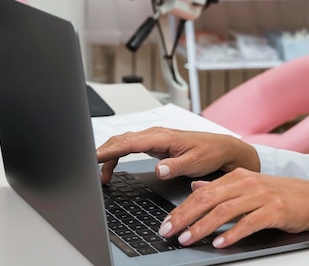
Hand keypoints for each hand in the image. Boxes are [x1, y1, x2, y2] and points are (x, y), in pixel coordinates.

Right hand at [96, 127, 259, 184]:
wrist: (221, 148)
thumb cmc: (210, 152)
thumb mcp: (194, 162)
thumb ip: (175, 166)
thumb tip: (159, 169)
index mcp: (163, 137)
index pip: (130, 142)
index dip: (110, 150)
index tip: (93, 157)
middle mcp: (157, 134)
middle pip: (122, 139)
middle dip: (102, 151)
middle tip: (86, 167)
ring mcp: (155, 138)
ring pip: (124, 142)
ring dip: (109, 155)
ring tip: (98, 175)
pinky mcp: (156, 144)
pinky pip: (130, 146)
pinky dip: (117, 155)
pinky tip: (112, 169)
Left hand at [158, 168, 308, 247]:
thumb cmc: (282, 194)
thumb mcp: (250, 185)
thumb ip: (222, 186)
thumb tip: (195, 187)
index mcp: (239, 175)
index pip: (203, 192)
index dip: (182, 208)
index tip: (167, 222)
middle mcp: (248, 183)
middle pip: (209, 199)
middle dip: (185, 217)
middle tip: (169, 232)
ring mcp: (262, 196)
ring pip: (225, 211)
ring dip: (203, 227)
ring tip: (188, 240)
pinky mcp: (274, 210)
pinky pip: (249, 223)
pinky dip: (232, 234)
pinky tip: (220, 243)